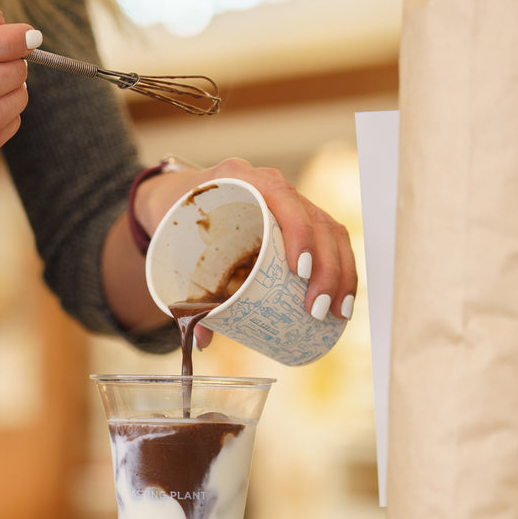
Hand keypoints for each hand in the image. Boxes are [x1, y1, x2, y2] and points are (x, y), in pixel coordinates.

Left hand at [134, 158, 357, 342]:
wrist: (176, 194)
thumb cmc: (176, 218)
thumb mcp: (173, 246)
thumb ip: (184, 293)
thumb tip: (201, 341)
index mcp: (238, 177)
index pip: (281, 195)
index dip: (298, 231)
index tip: (299, 272)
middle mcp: (271, 184)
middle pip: (314, 218)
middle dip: (325, 267)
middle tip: (317, 309)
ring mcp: (290, 200)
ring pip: (331, 230)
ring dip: (341, 272)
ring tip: (337, 311)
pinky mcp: (301, 217)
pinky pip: (331, 238)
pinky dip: (342, 268)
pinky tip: (344, 299)